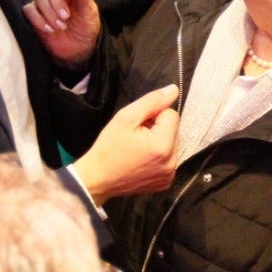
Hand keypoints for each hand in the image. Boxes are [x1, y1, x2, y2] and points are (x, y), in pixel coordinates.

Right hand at [24, 0, 100, 71]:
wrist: (77, 49)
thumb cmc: (85, 28)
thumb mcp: (90, 13)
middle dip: (56, 1)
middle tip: (65, 17)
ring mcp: (44, 2)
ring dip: (49, 13)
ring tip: (60, 27)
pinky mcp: (34, 14)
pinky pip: (29, 10)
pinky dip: (38, 19)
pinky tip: (49, 30)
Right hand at [71, 85, 179, 204]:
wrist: (97, 179)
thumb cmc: (108, 147)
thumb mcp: (126, 117)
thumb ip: (152, 101)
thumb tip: (174, 89)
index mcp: (163, 145)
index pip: (172, 115)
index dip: (154, 115)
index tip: (138, 125)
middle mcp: (172, 162)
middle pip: (174, 130)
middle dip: (158, 128)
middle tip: (136, 136)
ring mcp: (170, 174)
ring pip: (173, 144)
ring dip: (159, 141)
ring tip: (138, 148)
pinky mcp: (166, 182)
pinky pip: (169, 159)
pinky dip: (159, 156)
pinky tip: (142, 159)